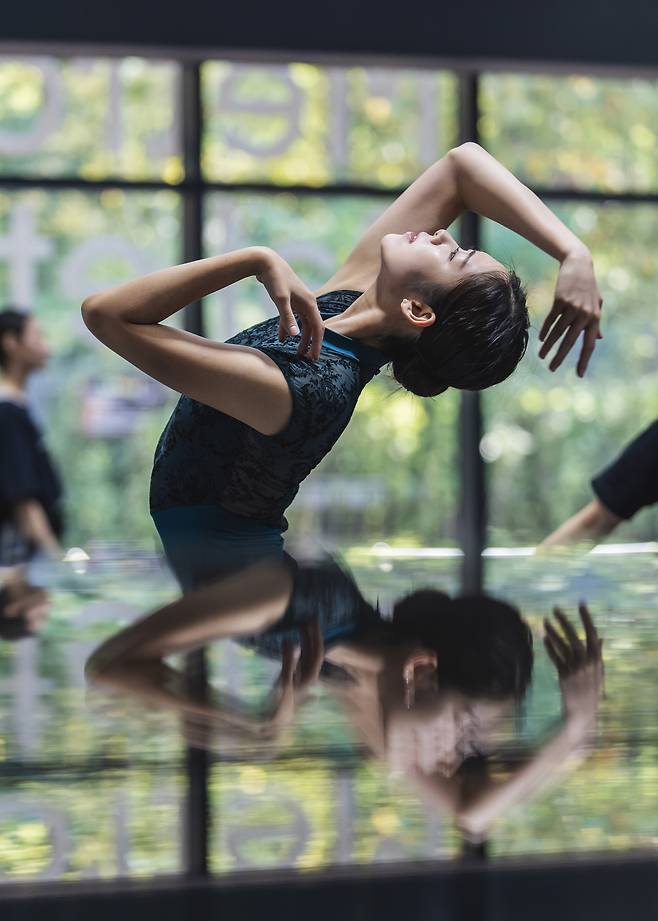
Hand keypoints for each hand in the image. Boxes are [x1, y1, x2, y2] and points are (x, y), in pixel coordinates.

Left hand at [255, 249, 324, 358]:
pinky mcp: (291, 301)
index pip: (318, 328)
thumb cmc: (275, 279)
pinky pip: (293, 318)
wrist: (266, 262)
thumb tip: (294, 336)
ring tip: (297, 352)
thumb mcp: (280, 299)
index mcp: (310, 304)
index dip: (317, 344)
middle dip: (311, 344)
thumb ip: (287, 318)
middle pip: (313, 328)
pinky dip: (288, 328)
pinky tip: (281, 338)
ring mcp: (299, 302)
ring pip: (304, 325)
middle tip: (307, 359)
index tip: (314, 358)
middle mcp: (308, 303)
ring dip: (301, 338)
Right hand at [267, 620, 324, 728]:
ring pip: (306, 657)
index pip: (317, 653)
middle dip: (311, 637)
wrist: (271, 727)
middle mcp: (308, 679)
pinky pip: (297, 662)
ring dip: (304, 642)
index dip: (315, 636)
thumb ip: (289, 663)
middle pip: (313, 653)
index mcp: (310, 679)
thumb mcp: (283, 684)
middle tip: (306, 620)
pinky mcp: (292, 683)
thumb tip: (294, 643)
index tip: (312, 621)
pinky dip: (294, 651)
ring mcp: (301, 680)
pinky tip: (289, 644)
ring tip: (298, 628)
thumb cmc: (277, 707)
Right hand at [538, 247, 602, 376]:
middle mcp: (584, 315)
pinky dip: (545, 330)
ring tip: (541, 356)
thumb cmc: (588, 286)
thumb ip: (597, 322)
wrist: (579, 264)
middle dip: (561, 357)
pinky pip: (551, 320)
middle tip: (552, 369)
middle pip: (570, 342)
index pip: (589, 344)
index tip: (579, 374)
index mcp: (595, 318)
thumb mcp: (597, 304)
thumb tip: (599, 339)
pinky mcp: (560, 301)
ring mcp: (572, 308)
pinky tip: (541, 339)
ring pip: (558, 332)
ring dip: (548, 346)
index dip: (584, 360)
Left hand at [543, 603, 603, 727]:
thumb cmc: (592, 691)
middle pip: (574, 636)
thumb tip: (601, 637)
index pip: (592, 633)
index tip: (581, 604)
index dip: (586, 618)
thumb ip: (598, 654)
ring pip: (562, 646)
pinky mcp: (564, 676)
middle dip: (564, 621)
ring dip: (553, 633)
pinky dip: (550, 648)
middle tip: (555, 608)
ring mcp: (575, 669)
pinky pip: (556, 658)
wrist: (583, 712)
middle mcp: (587, 662)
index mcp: (598, 659)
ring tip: (545, 621)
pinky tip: (544, 638)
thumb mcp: (599, 672)